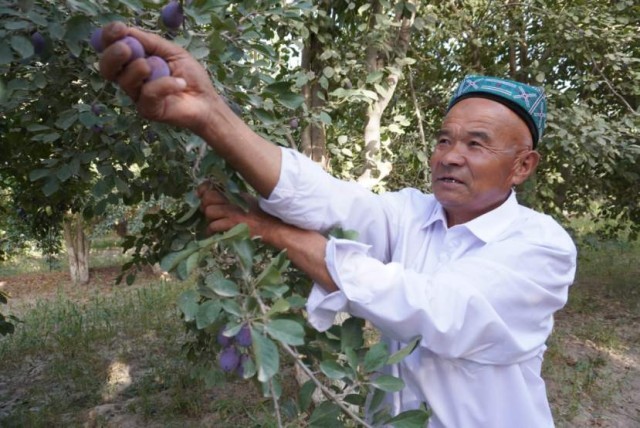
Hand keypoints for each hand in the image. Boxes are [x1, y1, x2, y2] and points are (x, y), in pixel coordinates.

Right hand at [98, 21, 227, 134]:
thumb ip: (150, 42)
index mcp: (134, 62)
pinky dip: (164, 85)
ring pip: (125, 82)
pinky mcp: (148, 110)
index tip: (119, 29)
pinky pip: (148, 94)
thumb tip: (127, 30)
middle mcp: (131, 80)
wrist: (207, 100)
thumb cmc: (190, 76)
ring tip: (157, 66)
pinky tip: (180, 83)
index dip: (109, 38)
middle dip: (113, 56)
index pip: (111, 50)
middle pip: (107, 69)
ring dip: (139, 70)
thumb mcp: (172, 51)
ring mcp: (138, 96)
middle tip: (126, 49)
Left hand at [197, 184, 280, 242]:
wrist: (271, 227)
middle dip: (205, 206)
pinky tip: (213, 233)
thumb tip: (216, 195)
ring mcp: (232, 213)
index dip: (203, 190)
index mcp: (234, 193)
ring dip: (209, 219)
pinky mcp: (233, 225)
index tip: (201, 194)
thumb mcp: (246, 200)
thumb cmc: (260, 215)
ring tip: (214, 223)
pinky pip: (213, 225)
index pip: (212, 186)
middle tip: (209, 213)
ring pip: (209, 212)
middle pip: (208, 198)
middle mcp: (232, 201)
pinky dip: (210, 230)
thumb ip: (232, 196)